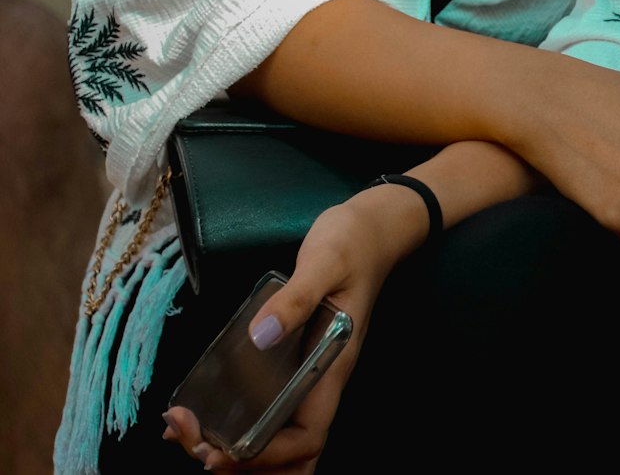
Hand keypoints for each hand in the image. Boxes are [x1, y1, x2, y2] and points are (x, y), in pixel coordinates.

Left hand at [162, 185, 428, 472]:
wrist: (370, 229)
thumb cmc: (351, 244)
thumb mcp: (324, 260)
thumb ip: (296, 296)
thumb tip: (261, 335)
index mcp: (333, 365)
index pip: (308, 436)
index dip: (269, 455)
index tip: (223, 450)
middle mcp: (320, 381)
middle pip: (293, 455)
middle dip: (245, 465)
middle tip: (195, 445)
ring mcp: (305, 375)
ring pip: (279, 440)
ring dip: (238, 453)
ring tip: (187, 435)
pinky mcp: (290, 363)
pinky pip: (267, 410)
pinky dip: (235, 427)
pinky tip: (199, 417)